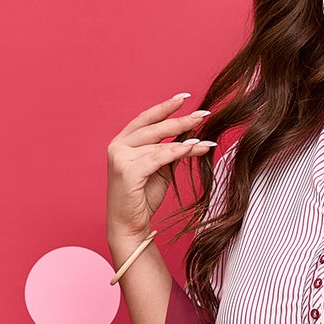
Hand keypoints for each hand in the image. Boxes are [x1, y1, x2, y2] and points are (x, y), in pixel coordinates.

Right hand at [106, 92, 216, 240]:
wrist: (130, 225)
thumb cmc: (143, 198)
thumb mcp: (159, 169)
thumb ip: (169, 151)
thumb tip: (191, 135)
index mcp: (122, 142)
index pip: (146, 119)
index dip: (165, 107)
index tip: (185, 98)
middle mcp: (118, 145)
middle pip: (154, 127)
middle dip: (181, 120)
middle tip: (204, 114)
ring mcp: (120, 157)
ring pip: (159, 143)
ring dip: (185, 139)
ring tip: (205, 138)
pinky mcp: (127, 170)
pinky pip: (158, 157)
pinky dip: (177, 152)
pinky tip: (194, 149)